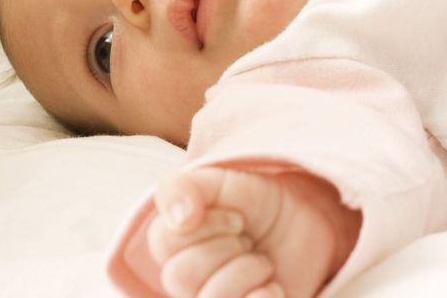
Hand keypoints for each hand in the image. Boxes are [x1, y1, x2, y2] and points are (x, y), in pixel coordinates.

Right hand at [146, 167, 360, 297]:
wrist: (306, 223)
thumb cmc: (254, 203)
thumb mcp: (217, 181)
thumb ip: (182, 188)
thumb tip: (178, 218)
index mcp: (171, 243)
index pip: (163, 243)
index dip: (205, 226)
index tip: (236, 217)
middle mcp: (184, 277)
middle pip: (180, 276)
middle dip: (226, 248)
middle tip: (247, 238)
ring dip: (245, 272)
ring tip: (262, 262)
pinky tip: (272, 287)